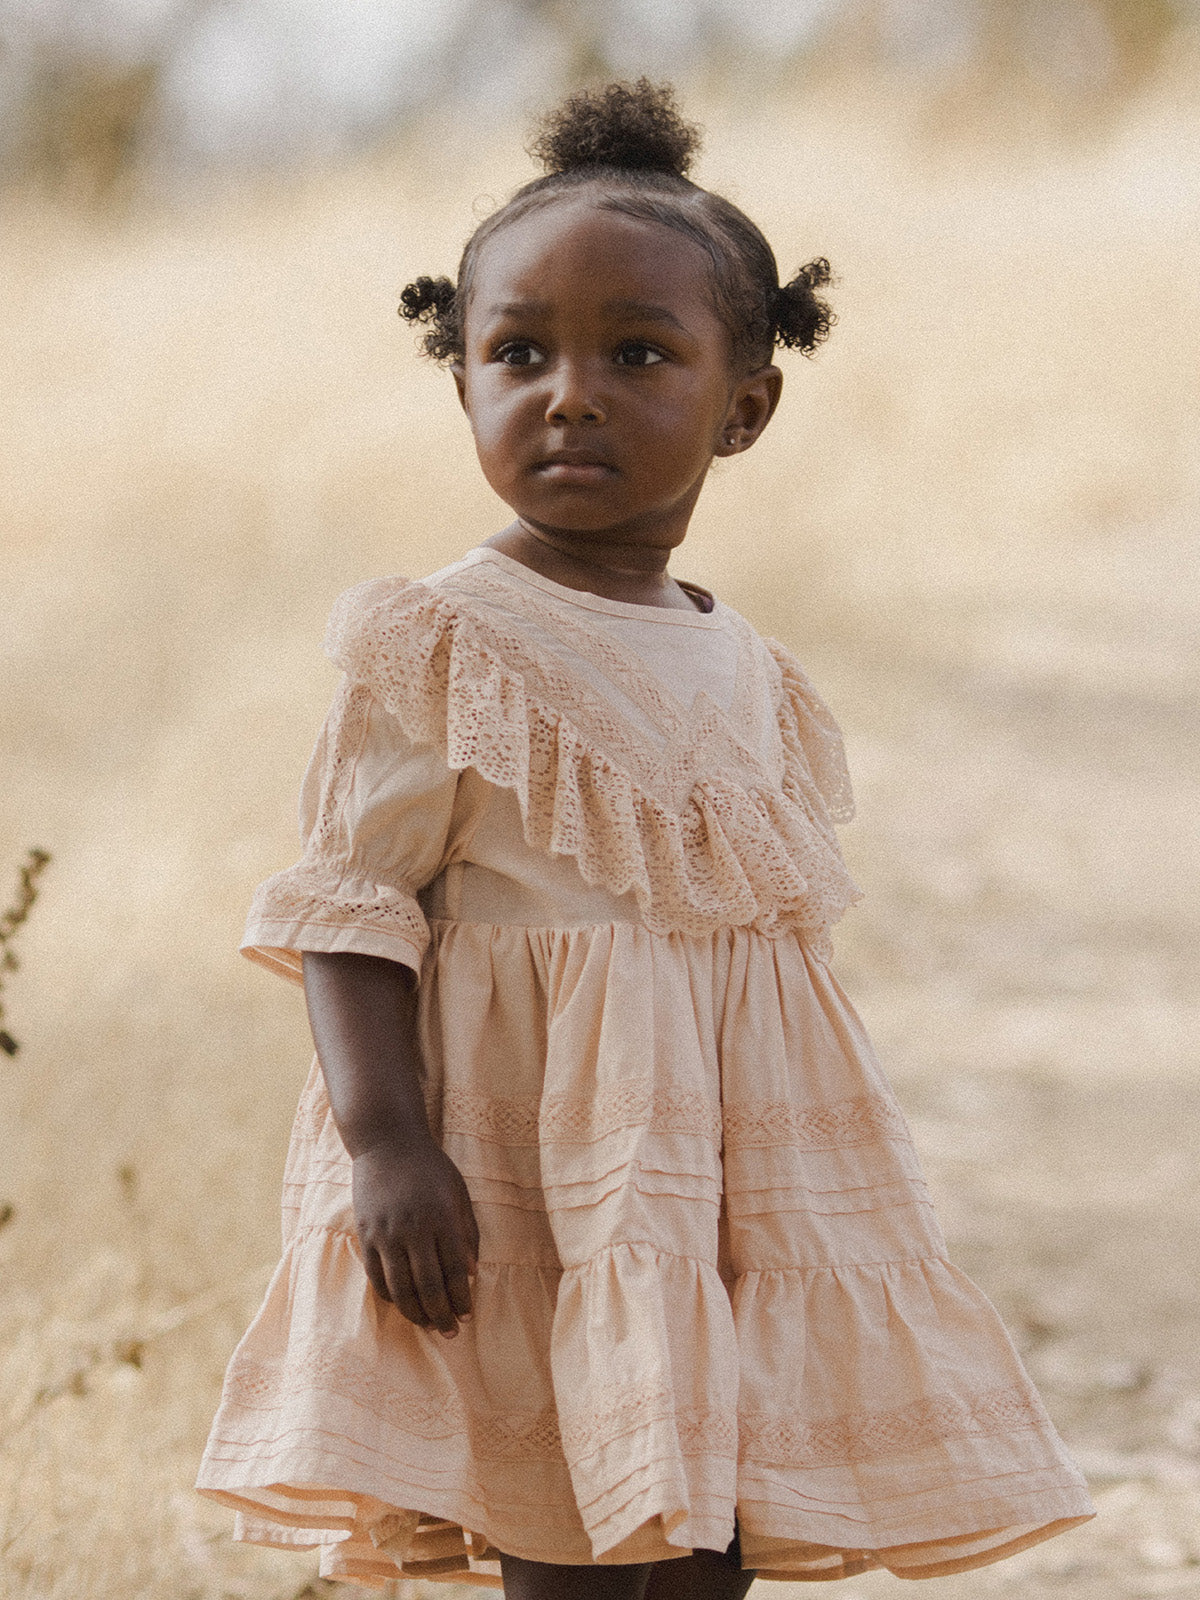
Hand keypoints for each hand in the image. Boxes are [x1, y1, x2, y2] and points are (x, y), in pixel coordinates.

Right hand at [351, 1136, 479, 1337]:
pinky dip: (389, 1295)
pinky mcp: (366, 1234)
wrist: (387, 1143)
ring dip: (415, 1312)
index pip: (454, 1271)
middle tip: (450, 1332)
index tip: (468, 1315)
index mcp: (442, 1218)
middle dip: (441, 1314)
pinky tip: (402, 1304)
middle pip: (429, 1285)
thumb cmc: (430, 1167)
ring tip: (427, 1325)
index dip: (461, 1298)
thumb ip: (467, 1232)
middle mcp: (414, 1228)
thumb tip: (471, 1273)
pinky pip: (377, 1276)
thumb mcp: (458, 1192)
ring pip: (401, 1287)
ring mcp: (387, 1233)